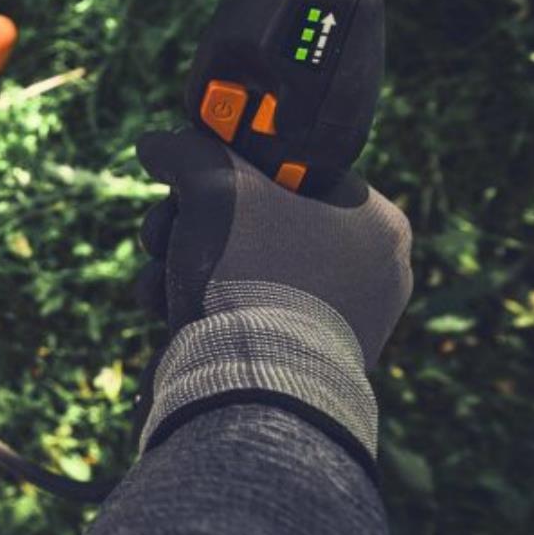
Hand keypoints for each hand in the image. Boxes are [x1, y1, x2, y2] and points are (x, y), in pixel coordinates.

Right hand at [131, 129, 412, 463]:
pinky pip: (247, 314)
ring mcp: (341, 326)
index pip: (298, 170)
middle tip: (164, 230)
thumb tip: (156, 143)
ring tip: (158, 276)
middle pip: (263, 221)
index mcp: (377, 225)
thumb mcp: (211, 185)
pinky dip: (201, 307)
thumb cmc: (247, 274)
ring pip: (246, 268)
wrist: (248, 391)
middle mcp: (372, 276)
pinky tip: (164, 309)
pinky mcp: (303, 365)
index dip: (233, 166)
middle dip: (196, 223)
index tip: (193, 175)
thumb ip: (186, 153)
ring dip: (187, 264)